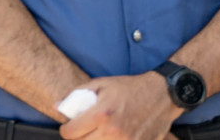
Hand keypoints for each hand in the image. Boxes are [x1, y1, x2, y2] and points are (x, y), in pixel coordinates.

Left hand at [58, 73, 182, 139]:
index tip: (69, 126)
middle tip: (82, 130)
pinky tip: (110, 136)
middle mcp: (113, 132)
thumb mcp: (101, 84)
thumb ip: (77, 94)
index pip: (71, 133)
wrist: (161, 95)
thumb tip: (58, 106)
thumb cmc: (130, 88)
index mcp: (101, 114)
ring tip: (97, 133)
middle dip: (78, 137)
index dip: (66, 129)